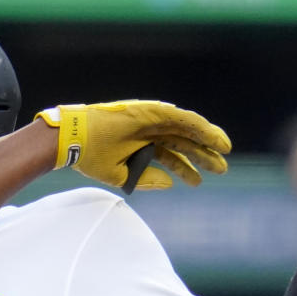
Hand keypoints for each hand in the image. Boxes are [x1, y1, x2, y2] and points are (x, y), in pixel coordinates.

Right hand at [34, 100, 230, 189]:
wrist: (71, 141)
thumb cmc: (89, 156)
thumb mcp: (120, 175)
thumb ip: (146, 179)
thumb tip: (169, 184)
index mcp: (140, 144)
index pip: (171, 154)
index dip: (186, 166)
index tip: (199, 180)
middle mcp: (148, 130)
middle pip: (182, 142)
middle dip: (202, 155)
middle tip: (221, 169)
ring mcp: (150, 119)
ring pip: (186, 129)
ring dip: (206, 138)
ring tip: (224, 151)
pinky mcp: (149, 111)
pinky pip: (179, 118)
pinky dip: (196, 125)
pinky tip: (211, 136)